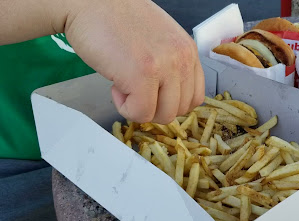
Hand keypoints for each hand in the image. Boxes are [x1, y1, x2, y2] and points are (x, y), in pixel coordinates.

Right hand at [64, 0, 204, 123]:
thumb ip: (171, 66)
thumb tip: (170, 97)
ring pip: (164, 116)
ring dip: (140, 108)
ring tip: (124, 83)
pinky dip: (125, 108)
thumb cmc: (115, 21)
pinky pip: (140, 113)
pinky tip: (115, 85)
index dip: (170, 102)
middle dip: (154, 106)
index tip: (152, 93)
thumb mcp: (159, 41)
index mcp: (188, 50)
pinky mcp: (142, 76)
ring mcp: (165, 67)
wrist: (88, 2)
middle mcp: (182, 58)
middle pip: (180, 109)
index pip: (195, 97)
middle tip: (134, 87)